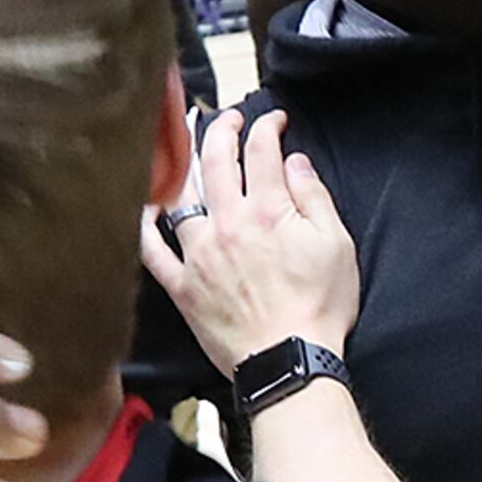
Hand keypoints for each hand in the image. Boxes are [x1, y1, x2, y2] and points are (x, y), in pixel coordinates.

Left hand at [141, 104, 358, 365]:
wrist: (289, 362)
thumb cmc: (320, 307)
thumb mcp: (337, 245)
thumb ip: (314, 197)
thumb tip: (295, 162)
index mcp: (270, 211)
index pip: (263, 150)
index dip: (267, 125)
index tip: (273, 120)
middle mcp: (229, 224)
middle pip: (216, 161)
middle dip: (222, 129)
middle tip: (228, 118)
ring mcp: (200, 255)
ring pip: (182, 197)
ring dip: (183, 166)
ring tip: (186, 149)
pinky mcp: (183, 287)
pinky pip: (153, 252)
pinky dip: (145, 227)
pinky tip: (143, 208)